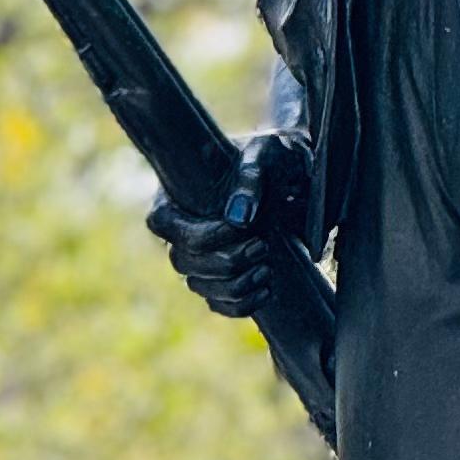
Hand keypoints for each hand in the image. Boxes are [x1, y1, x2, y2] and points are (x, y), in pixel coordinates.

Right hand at [149, 127, 312, 321]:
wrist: (298, 176)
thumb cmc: (273, 157)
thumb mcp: (265, 154)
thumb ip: (251, 177)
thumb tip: (239, 217)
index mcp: (177, 195)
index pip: (161, 224)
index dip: (197, 234)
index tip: (238, 227)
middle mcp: (182, 229)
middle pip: (183, 261)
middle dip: (226, 261)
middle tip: (263, 246)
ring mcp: (199, 257)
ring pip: (200, 286)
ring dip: (236, 284)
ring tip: (267, 268)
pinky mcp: (221, 278)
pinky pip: (219, 304)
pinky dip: (241, 304)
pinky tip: (266, 289)